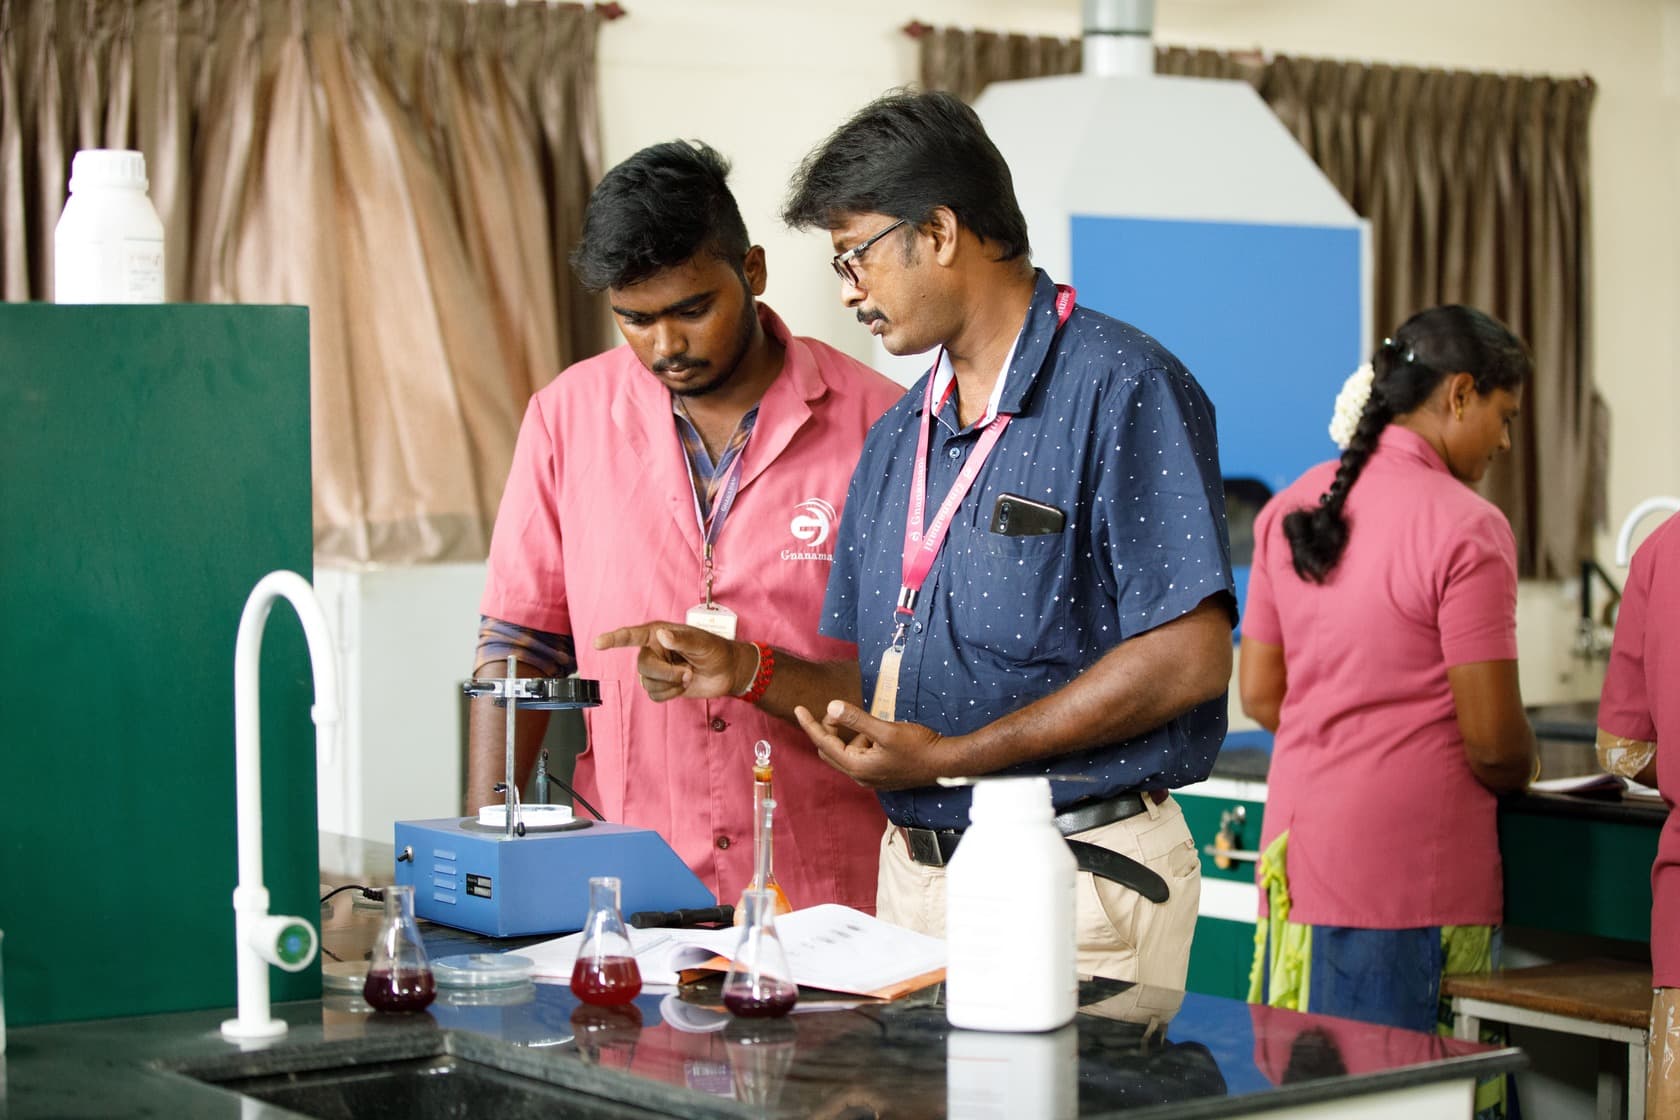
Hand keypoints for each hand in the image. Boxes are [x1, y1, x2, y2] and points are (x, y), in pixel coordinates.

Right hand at [593, 621, 748, 700]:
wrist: (726, 672)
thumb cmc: (715, 650)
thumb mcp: (702, 643)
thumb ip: (682, 640)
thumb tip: (662, 635)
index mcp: (658, 634)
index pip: (632, 636)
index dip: (614, 639)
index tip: (599, 643)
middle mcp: (653, 650)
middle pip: (643, 666)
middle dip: (665, 673)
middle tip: (687, 672)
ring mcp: (657, 669)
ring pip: (648, 683)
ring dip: (671, 684)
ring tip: (689, 675)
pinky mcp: (662, 685)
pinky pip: (654, 695)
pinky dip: (670, 694)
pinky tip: (682, 687)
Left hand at [794, 699, 951, 790]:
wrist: (944, 764)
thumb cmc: (918, 747)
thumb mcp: (886, 730)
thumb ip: (857, 719)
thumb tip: (831, 706)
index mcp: (857, 767)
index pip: (825, 744)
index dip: (811, 725)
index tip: (798, 709)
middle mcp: (860, 776)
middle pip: (831, 751)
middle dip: (829, 729)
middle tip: (838, 711)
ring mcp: (870, 777)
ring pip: (847, 752)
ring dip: (851, 735)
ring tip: (871, 722)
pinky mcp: (880, 773)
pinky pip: (861, 754)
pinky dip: (863, 741)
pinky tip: (880, 733)